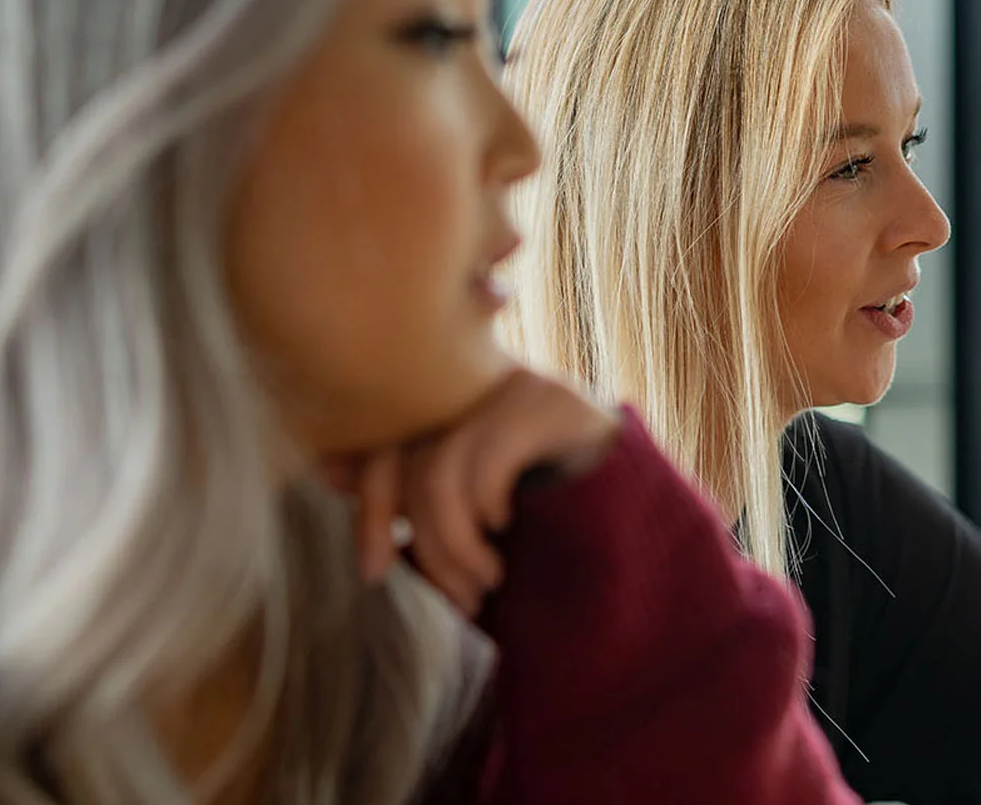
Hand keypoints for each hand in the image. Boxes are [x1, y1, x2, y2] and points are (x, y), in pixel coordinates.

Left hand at [352, 368, 618, 613]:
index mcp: (465, 407)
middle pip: (403, 456)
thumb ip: (417, 500)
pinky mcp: (552, 402)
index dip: (366, 503)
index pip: (389, 443)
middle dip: (404, 538)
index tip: (372, 569)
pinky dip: (483, 512)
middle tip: (438, 595)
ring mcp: (520, 387)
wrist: (654, 533)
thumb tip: (327, 471)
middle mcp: (486, 385)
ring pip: (439, 472)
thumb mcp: (478, 523)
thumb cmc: (562, 529)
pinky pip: (481, 462)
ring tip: (485, 584)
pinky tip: (509, 531)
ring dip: (452, 546)